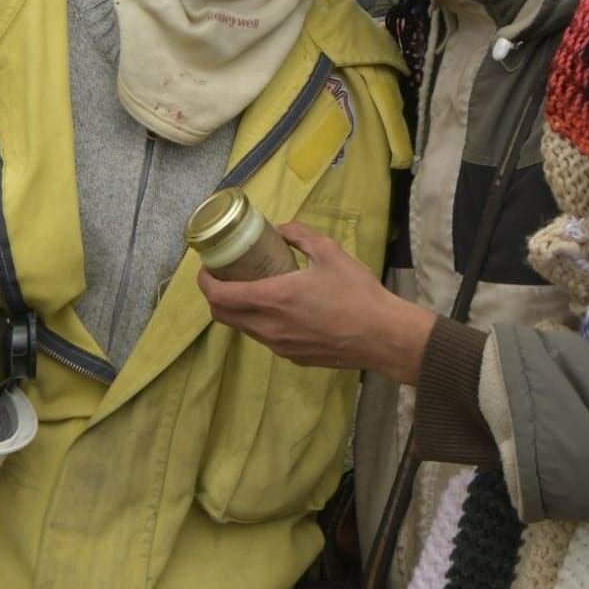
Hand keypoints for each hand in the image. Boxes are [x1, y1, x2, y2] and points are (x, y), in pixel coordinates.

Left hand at [198, 221, 436, 384]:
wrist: (383, 337)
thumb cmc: (357, 293)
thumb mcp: (329, 252)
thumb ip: (299, 235)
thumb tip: (281, 230)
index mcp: (273, 299)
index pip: (219, 296)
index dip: (204, 281)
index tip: (207, 268)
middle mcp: (269, 327)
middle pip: (223, 315)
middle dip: (216, 295)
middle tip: (227, 275)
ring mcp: (280, 346)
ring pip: (244, 328)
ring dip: (239, 309)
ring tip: (254, 288)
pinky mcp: (293, 357)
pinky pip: (266, 338)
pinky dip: (261, 322)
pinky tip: (282, 309)